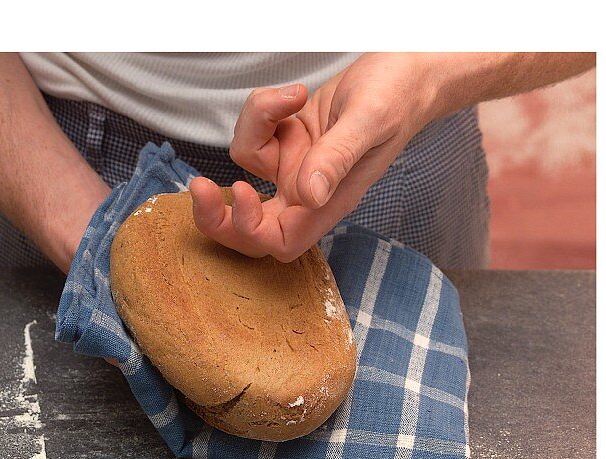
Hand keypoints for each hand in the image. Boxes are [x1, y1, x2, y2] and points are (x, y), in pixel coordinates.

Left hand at [189, 53, 437, 260]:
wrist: (407, 69)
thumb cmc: (399, 97)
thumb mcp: (369, 122)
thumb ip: (337, 158)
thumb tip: (308, 195)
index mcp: (329, 203)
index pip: (280, 241)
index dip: (253, 230)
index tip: (242, 191)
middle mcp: (307, 192)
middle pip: (250, 227)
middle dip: (218, 216)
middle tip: (199, 188)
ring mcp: (295, 166)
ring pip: (247, 163)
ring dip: (254, 126)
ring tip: (289, 99)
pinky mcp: (287, 140)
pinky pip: (256, 133)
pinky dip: (263, 109)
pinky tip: (294, 95)